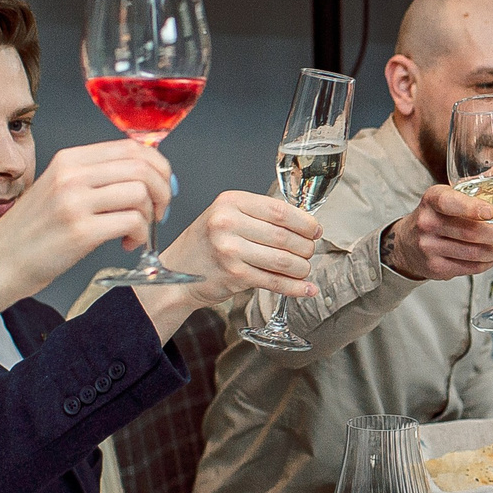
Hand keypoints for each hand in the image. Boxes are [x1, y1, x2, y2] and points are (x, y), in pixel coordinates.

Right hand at [0, 139, 168, 300]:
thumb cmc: (30, 232)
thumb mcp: (58, 189)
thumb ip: (94, 177)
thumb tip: (144, 174)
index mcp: (69, 160)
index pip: (131, 147)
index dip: (158, 166)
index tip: (162, 186)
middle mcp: (72, 174)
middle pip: (142, 166)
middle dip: (163, 190)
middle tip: (159, 211)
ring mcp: (75, 202)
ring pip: (141, 193)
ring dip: (151, 216)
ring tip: (137, 232)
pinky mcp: (80, 232)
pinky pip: (132, 222)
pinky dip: (141, 235)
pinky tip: (127, 244)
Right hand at [135, 190, 324, 334]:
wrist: (177, 274)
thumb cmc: (206, 244)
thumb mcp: (226, 216)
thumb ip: (259, 216)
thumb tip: (304, 225)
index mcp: (230, 202)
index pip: (279, 210)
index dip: (304, 222)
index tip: (315, 230)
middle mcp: (228, 224)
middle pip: (284, 236)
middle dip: (305, 246)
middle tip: (310, 251)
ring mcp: (230, 251)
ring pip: (283, 260)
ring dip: (302, 267)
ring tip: (304, 269)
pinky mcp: (234, 276)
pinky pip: (274, 282)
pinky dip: (295, 288)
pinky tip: (306, 289)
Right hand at [385, 182, 492, 280]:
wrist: (409, 242)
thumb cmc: (441, 213)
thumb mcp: (457, 192)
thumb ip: (488, 179)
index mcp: (433, 198)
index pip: (449, 202)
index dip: (470, 207)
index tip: (490, 212)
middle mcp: (428, 222)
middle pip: (469, 232)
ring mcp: (429, 247)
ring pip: (473, 253)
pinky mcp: (435, 267)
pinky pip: (469, 268)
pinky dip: (484, 263)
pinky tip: (486, 256)